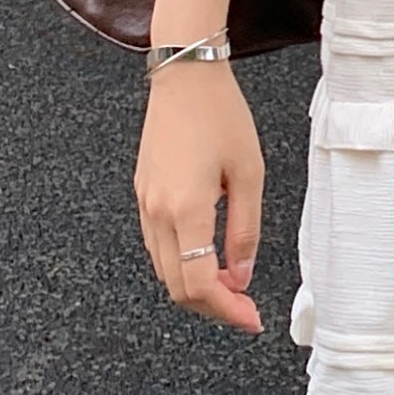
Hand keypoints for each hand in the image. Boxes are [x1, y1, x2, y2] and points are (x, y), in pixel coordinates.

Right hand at [135, 61, 265, 331]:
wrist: (185, 76)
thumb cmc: (221, 116)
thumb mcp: (249, 173)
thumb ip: (245, 230)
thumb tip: (241, 276)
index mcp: (185, 209)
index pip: (198, 284)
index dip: (226, 310)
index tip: (251, 318)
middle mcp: (157, 212)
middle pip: (176, 286)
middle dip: (212, 306)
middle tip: (245, 307)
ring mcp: (144, 204)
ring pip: (164, 270)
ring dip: (196, 287)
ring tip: (232, 285)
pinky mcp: (142, 194)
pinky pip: (157, 246)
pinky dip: (181, 263)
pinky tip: (208, 258)